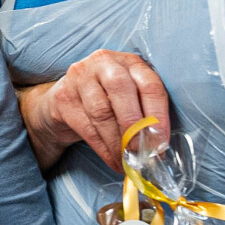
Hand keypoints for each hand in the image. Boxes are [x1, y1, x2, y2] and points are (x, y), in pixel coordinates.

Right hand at [22, 50, 170, 170]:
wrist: (65, 102)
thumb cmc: (107, 100)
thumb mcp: (130, 98)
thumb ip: (145, 114)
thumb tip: (157, 148)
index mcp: (129, 62)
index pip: (149, 84)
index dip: (158, 116)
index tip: (160, 144)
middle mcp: (104, 63)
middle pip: (121, 90)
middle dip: (134, 126)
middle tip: (141, 153)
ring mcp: (80, 77)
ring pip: (102, 112)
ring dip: (117, 143)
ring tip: (127, 162)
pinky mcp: (63, 97)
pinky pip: (86, 127)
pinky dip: (103, 149)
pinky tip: (113, 161)